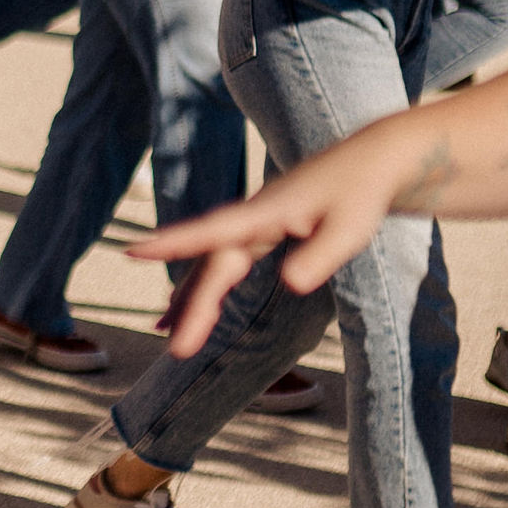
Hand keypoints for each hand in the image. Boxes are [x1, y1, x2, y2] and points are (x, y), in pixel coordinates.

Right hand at [128, 137, 412, 352]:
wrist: (373, 160)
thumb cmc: (361, 193)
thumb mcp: (349, 229)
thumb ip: (319, 256)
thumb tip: (291, 284)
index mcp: (264, 213)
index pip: (211, 232)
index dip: (173, 243)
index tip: (134, 251)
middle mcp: (250, 218)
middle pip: (211, 264)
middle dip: (191, 304)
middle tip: (175, 347)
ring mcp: (254, 224)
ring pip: (212, 264)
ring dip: (190, 296)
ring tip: (164, 332)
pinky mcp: (263, 229)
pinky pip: (225, 261)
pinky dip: (207, 284)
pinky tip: (195, 302)